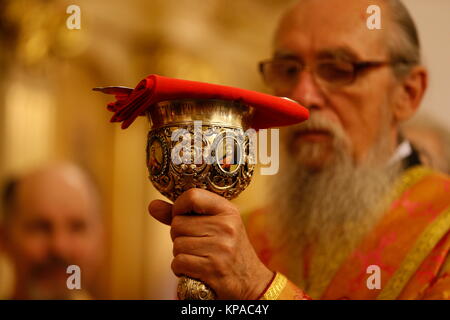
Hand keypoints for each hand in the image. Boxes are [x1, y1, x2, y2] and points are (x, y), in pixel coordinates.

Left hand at [148, 188, 273, 298]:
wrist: (251, 281)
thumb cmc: (228, 250)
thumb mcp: (214, 226)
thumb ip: (183, 214)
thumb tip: (152, 206)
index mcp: (228, 211)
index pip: (192, 196)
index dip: (178, 207)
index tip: (181, 216)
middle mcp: (226, 227)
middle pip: (178, 223)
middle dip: (179, 236)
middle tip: (196, 243)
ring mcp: (221, 248)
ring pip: (177, 244)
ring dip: (180, 254)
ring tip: (198, 257)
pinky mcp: (213, 268)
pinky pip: (178, 262)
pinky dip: (180, 269)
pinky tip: (194, 269)